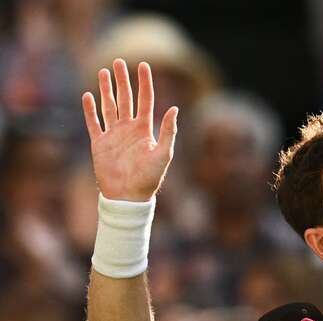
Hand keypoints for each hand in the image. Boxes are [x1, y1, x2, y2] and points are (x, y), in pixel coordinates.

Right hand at [82, 59, 177, 201]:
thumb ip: (168, 131)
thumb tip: (174, 108)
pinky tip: (87, 96)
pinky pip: (93, 123)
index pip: (145, 99)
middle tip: (118, 61)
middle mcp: (129, 128)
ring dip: (106, 89)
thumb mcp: (164, 153)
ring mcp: (113, 135)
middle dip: (122, 80)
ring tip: (103, 72)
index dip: (144, 82)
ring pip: (109, 106)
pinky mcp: (99, 143)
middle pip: (125, 98)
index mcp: (144, 129)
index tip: (143, 65)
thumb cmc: (149, 178)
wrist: (128, 196)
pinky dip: (90, 109)